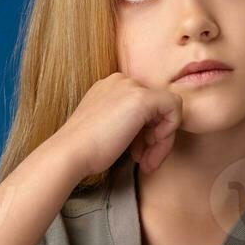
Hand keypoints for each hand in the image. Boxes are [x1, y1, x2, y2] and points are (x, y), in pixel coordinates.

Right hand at [56, 71, 183, 178]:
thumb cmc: (85, 150)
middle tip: (145, 161)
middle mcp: (122, 81)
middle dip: (156, 138)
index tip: (138, 154)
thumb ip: (128, 124)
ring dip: (162, 142)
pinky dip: (168, 133)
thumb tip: (155, 132)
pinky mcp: (142, 98)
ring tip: (146, 163)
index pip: (145, 106)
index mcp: (112, 87)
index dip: (147, 133)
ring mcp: (131, 87)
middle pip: (158, 108)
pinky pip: (174, 109)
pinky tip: (152, 149)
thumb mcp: (109, 129)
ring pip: (167, 110)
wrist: (70, 153)